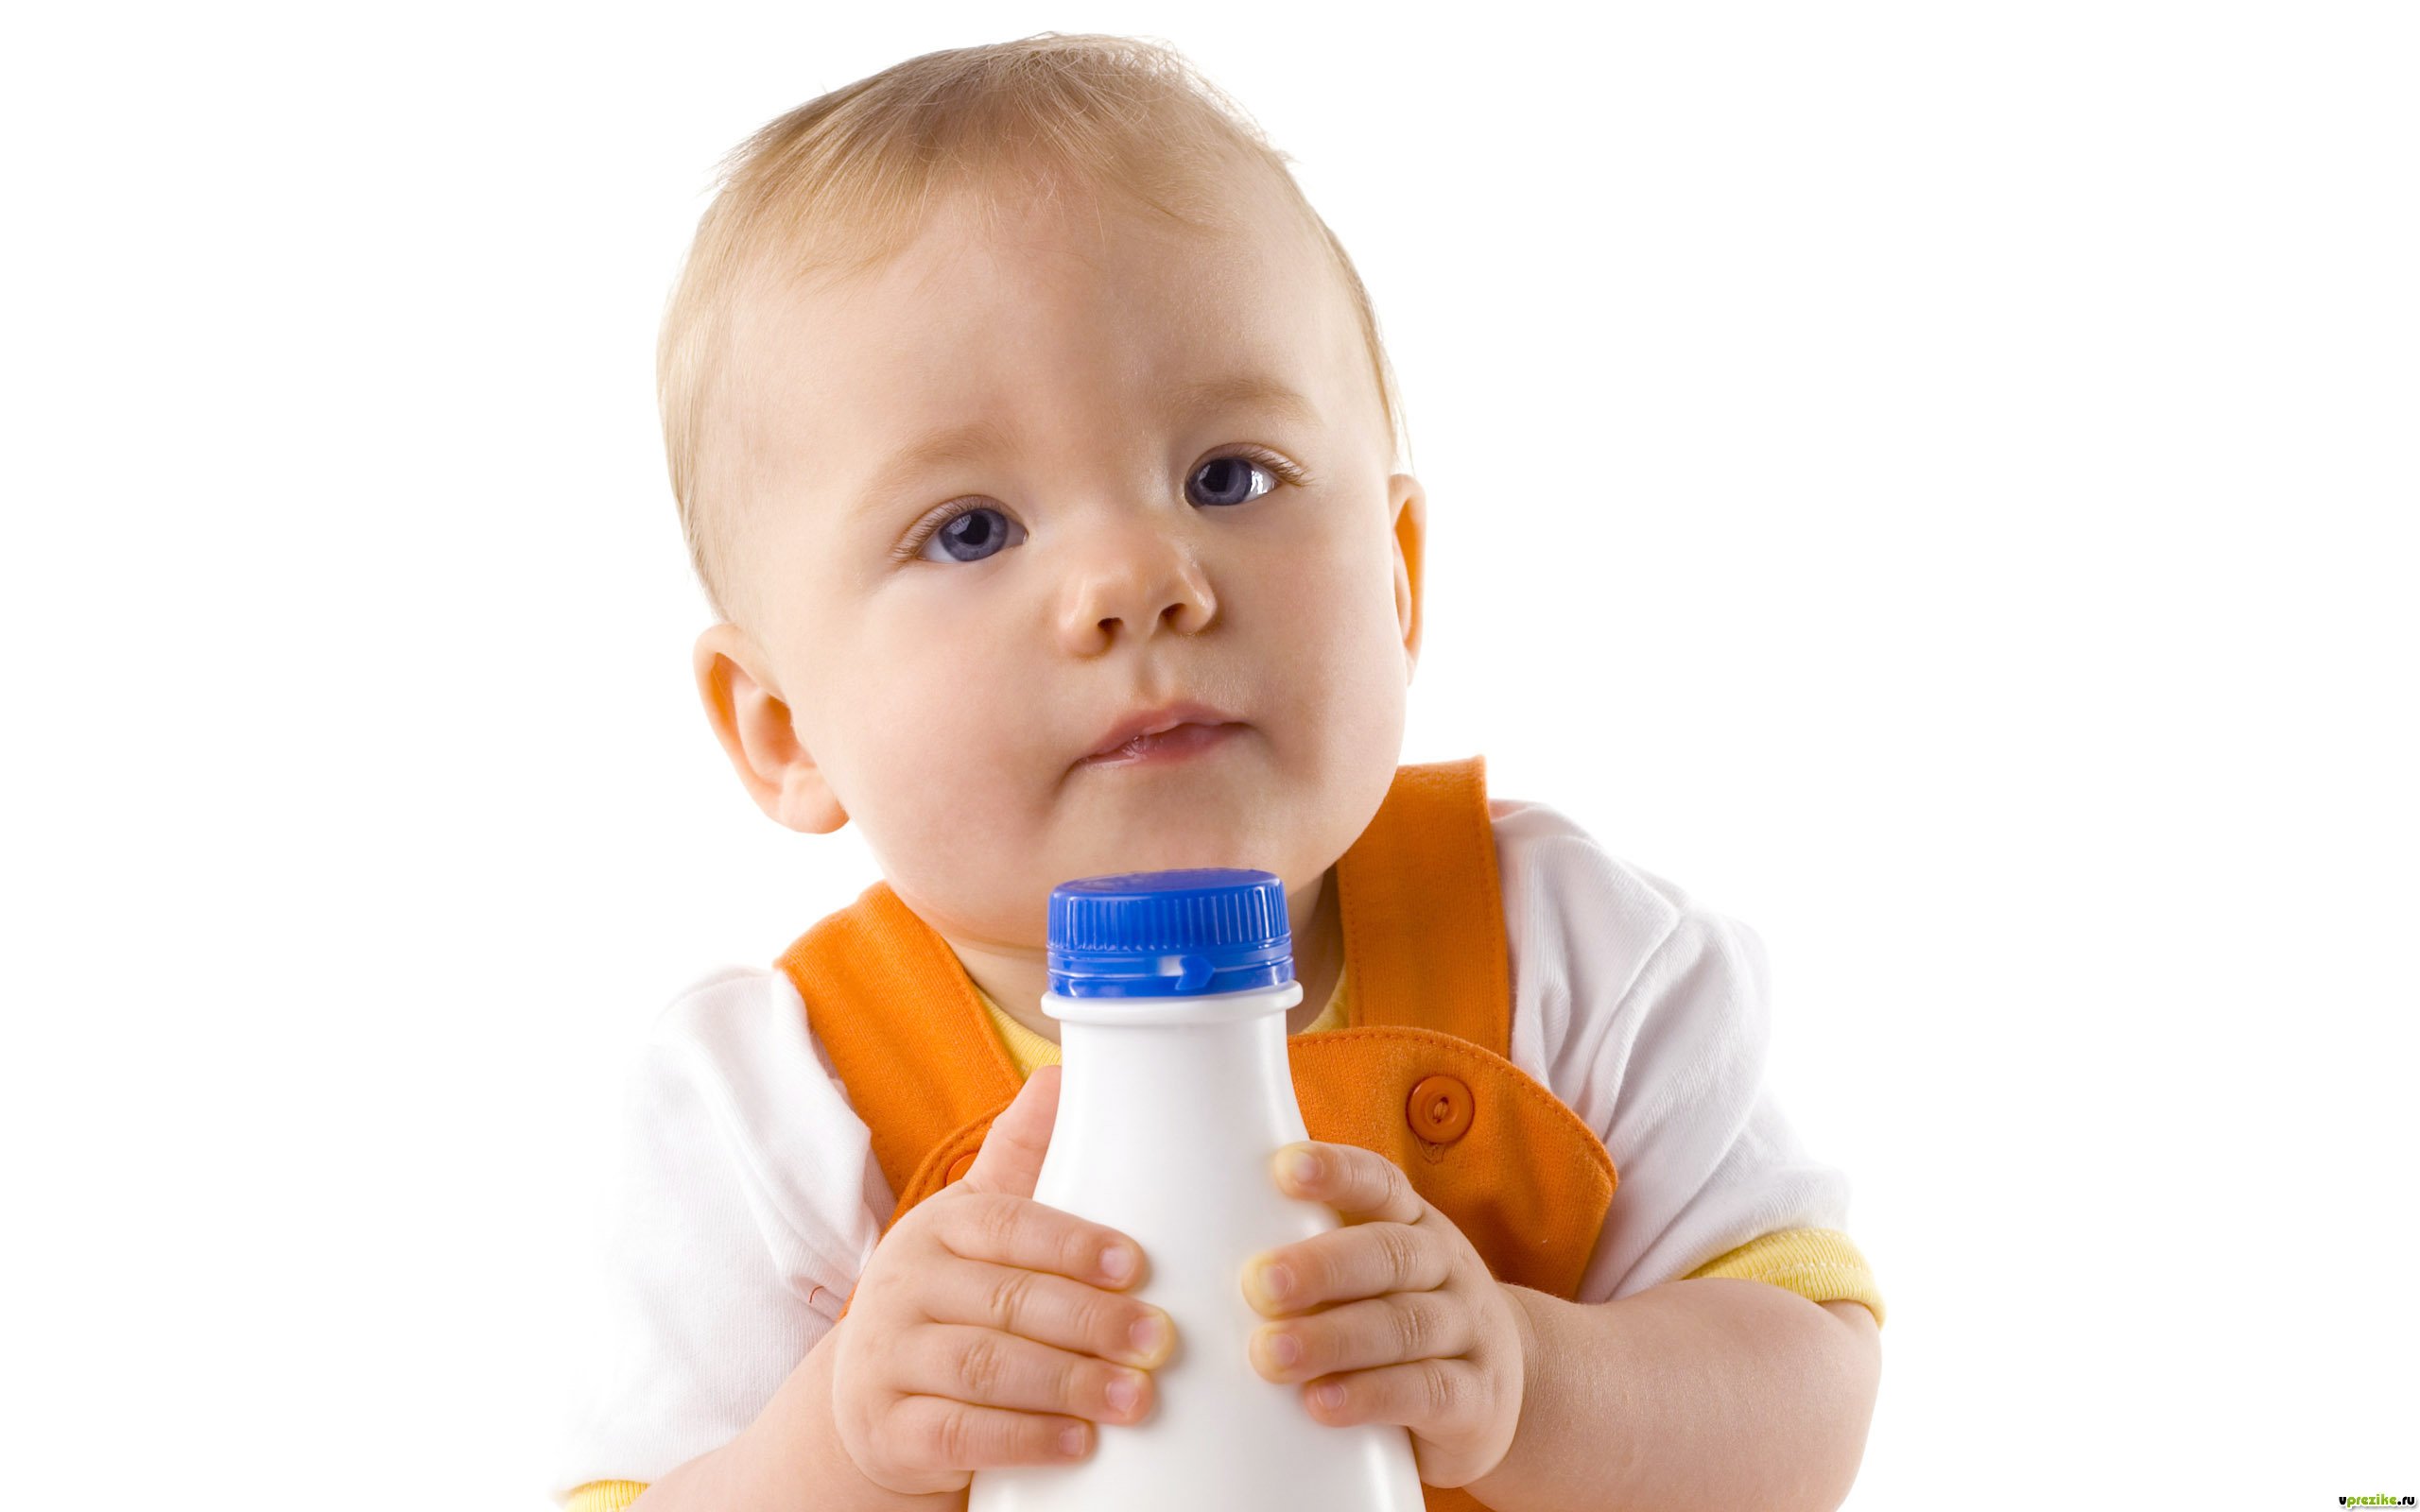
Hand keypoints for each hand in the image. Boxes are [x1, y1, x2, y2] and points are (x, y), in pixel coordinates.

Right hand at [827, 1065, 1178, 1496]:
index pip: (1004, 1225)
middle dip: (1088, 1321)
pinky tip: (1078, 1443)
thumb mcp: (975, 1233)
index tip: (1136, 1264)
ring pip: (982, 1368)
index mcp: (937, 1229)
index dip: (1071, 1244)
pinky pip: (957, 1435)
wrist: (872, 1407)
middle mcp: (902, 1287)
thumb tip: (1064, 1074)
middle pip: (1004, 1300)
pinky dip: (1023, 1440)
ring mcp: (886, 1361)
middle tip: (1158, 1340)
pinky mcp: (887, 1432)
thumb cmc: (952, 1306)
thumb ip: (1021, 1164)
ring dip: (1066, 1384)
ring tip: (1134, 1397)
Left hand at [1241, 1141, 1529, 1488]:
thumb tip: (1186, 1240)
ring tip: (1270, 1354)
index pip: (1379, 1183)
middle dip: (1321, 1266)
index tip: (1282, 1168)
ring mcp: (1467, 1331)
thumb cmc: (1398, 1317)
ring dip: (1333, 1339)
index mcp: (1412, 1223)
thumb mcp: (1371, 1274)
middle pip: (1389, 1254)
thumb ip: (1305, 1252)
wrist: (1496, 1389)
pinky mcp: (1474, 1399)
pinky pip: (1428, 1392)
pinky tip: (1323, 1403)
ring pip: (1404, 1325)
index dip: (1336, 1171)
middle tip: (1257, 1283)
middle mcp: (1446, 1266)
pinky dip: (1372, 1397)